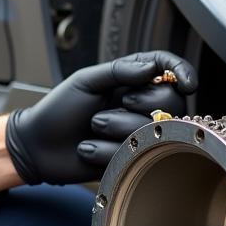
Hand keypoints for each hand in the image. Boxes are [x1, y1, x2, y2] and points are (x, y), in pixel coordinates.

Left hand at [5, 50, 196, 183]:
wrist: (37, 146)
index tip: (187, 83)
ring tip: (91, 128)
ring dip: (115, 128)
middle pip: (172, 102)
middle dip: (139, 105)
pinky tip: (87, 148)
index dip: (182, 72)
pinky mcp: (130, 158)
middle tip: (107, 106)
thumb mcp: (85, 82)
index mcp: (130, 80)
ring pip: (153, 130)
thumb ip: (120, 71)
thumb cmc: (58, 109)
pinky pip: (133, 154)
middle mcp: (140, 105)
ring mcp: (136, 133)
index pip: (167, 68)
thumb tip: (154, 68)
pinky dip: (104, 150)